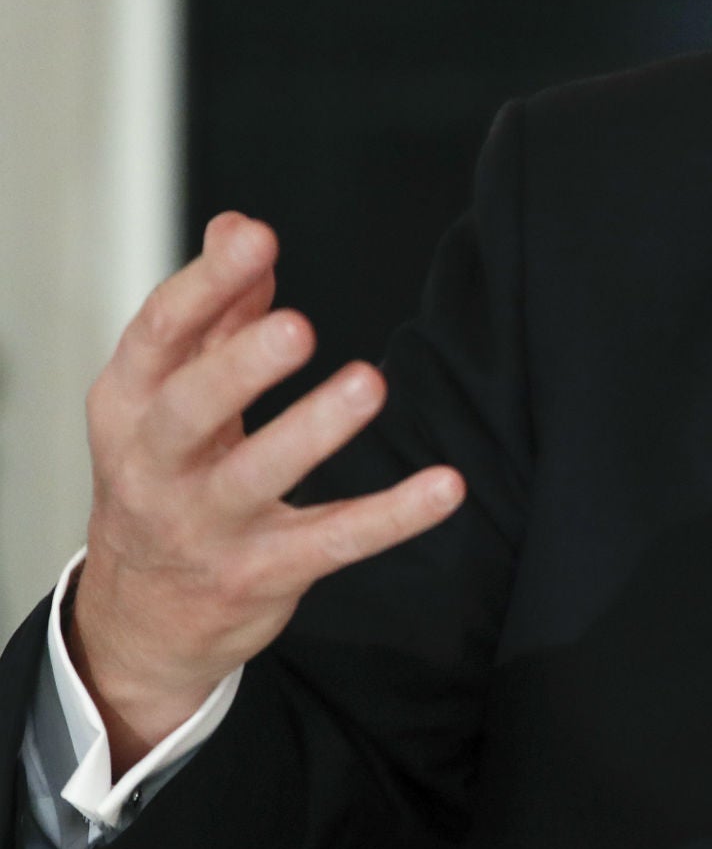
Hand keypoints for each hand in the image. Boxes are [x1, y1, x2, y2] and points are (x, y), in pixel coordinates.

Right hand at [68, 212, 464, 775]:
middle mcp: (155, 466)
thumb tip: (237, 227)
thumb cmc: (165, 479)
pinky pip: (332, 542)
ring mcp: (205, 526)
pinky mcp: (261, 574)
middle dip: (238, 366)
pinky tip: (445, 486)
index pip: (158, 335)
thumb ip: (213, 313)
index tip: (258, 239)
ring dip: (312, 431)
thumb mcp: (165, 397)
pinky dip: (390, 516)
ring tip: (367, 383)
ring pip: (254, 477)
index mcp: (129, 407)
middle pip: (186, 408)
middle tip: (297, 327)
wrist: (139, 621)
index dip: (206, 285)